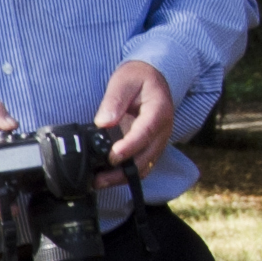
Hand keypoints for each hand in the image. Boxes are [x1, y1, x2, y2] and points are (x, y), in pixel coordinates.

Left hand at [93, 57, 177, 175]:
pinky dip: (124, 174)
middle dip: (122, 172)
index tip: (113, 156)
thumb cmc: (139, 78)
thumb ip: (115, 100)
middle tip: (99, 178)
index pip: (146, 132)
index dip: (129, 147)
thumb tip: (104, 122)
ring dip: (122, 178)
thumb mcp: (125, 81)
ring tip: (99, 182)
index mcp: (159, 111)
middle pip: (146, 157)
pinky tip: (106, 177)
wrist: (153, 79)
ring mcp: (158, 142)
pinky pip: (140, 166)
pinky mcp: (150, 148)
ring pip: (143, 167)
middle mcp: (163, 131)